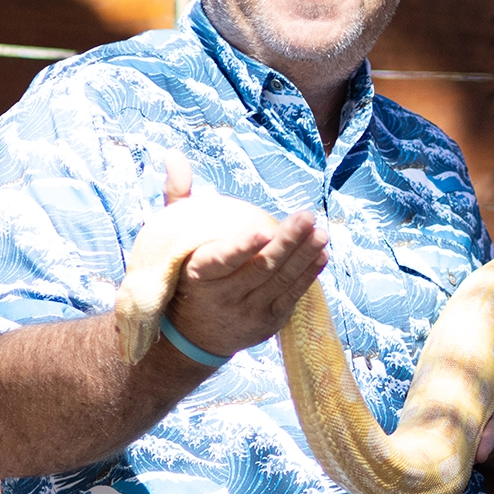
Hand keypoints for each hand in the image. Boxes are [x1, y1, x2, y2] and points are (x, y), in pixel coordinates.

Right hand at [161, 153, 329, 360]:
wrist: (191, 337)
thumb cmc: (185, 276)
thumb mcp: (172, 241)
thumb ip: (177, 198)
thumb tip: (173, 156)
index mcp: (196, 276)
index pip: (220, 261)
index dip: (242, 248)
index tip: (264, 229)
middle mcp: (222, 298)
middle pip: (260, 268)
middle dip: (287, 242)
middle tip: (307, 216)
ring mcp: (247, 313)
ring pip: (280, 281)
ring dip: (304, 255)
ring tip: (320, 232)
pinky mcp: (268, 322)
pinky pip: (292, 296)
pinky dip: (309, 274)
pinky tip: (321, 254)